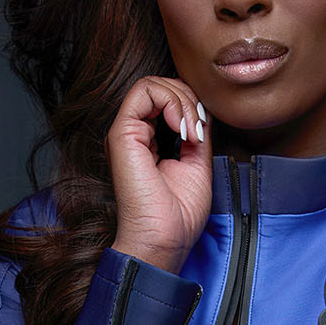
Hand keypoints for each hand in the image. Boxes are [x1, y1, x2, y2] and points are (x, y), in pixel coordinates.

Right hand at [108, 74, 211, 272]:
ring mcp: (126, 132)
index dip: (192, 106)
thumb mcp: (197, 164)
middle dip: (189, 99)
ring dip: (183, 100)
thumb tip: (202, 109)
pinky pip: (145, 91)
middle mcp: (134, 134)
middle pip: (161, 87)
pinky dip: (172, 101)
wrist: (164, 240)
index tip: (203, 134)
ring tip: (192, 132)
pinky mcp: (122, 133)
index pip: (168, 100)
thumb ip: (197, 134)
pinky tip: (182, 128)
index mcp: (148, 141)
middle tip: (200, 130)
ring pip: (153, 84)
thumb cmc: (177, 215)